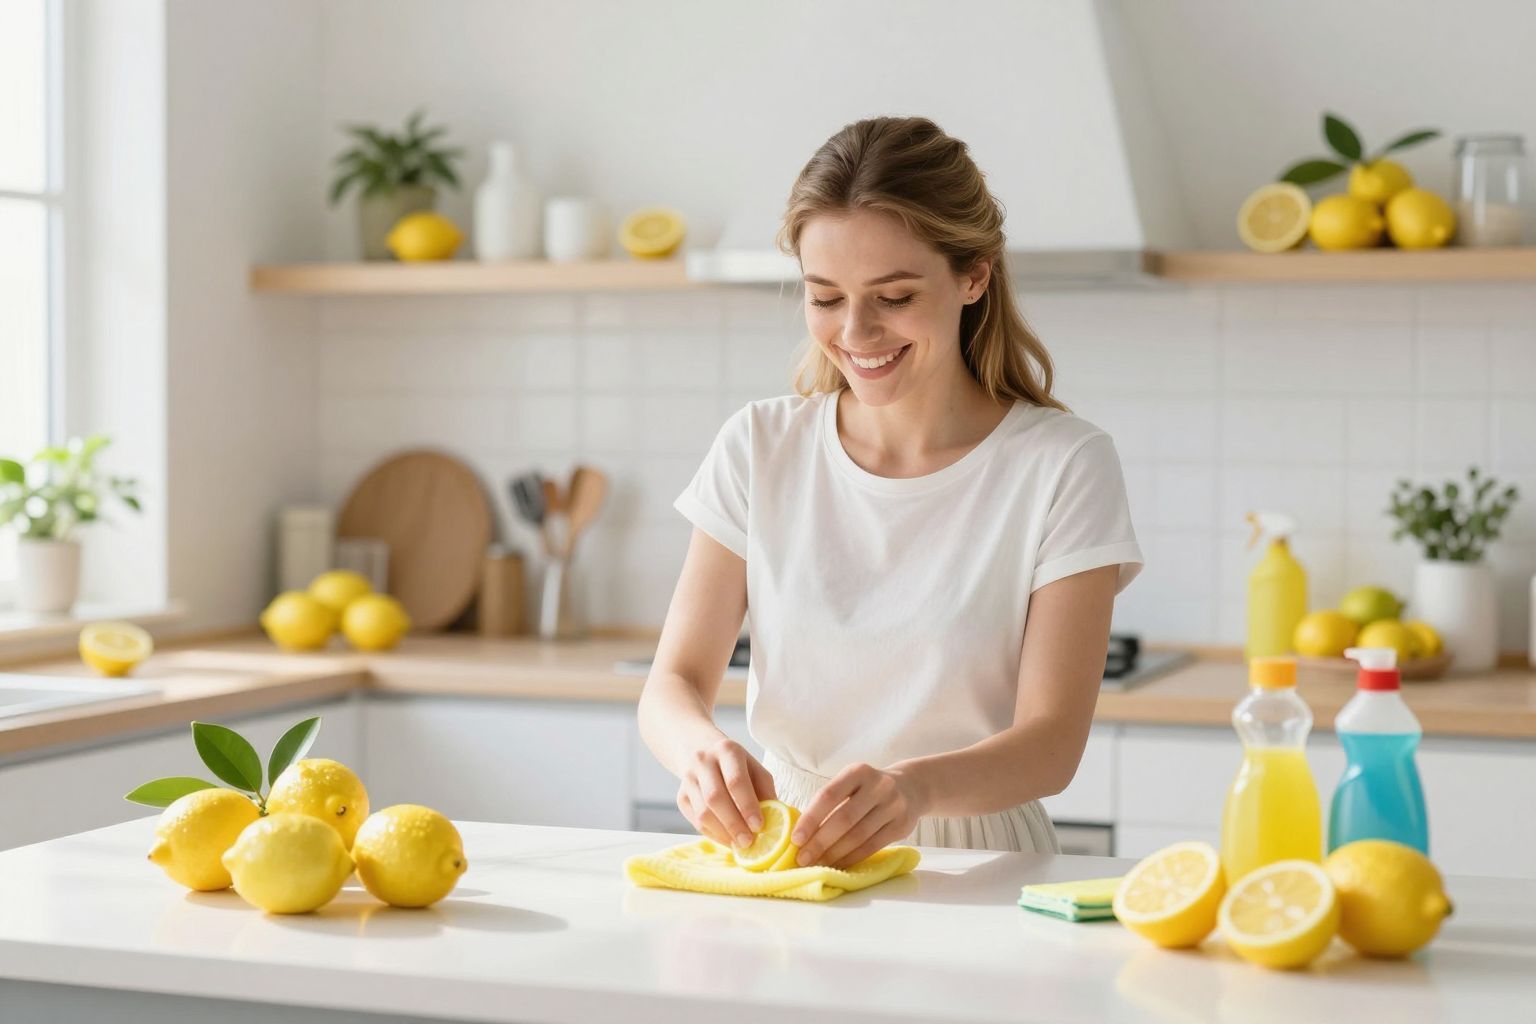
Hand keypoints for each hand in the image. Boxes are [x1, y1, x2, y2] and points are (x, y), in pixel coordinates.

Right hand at [676, 736, 777, 850]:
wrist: (699, 749)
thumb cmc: (735, 765)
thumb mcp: (754, 768)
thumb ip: (765, 791)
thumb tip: (775, 820)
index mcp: (727, 750)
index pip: (735, 781)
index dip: (747, 805)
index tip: (759, 826)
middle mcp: (703, 761)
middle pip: (715, 798)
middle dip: (734, 824)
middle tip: (749, 842)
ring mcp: (688, 779)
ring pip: (702, 812)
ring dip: (723, 833)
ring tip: (739, 844)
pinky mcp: (680, 796)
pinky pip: (695, 821)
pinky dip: (713, 834)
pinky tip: (727, 839)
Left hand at [791, 762, 926, 869]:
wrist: (910, 787)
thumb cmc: (868, 789)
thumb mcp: (851, 783)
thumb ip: (830, 802)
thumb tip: (801, 834)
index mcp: (858, 772)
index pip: (829, 795)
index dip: (810, 818)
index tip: (795, 838)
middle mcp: (878, 786)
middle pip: (844, 819)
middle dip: (820, 842)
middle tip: (802, 859)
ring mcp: (893, 806)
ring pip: (858, 836)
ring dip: (834, 854)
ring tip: (817, 865)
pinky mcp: (902, 826)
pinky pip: (872, 847)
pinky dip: (852, 858)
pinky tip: (838, 865)